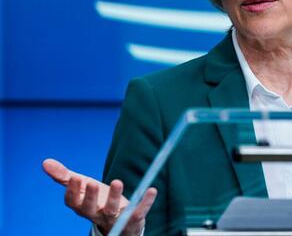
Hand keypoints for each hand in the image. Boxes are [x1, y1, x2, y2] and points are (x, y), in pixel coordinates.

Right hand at [42, 158, 156, 235]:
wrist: (120, 222)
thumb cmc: (98, 200)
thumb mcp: (83, 187)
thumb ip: (65, 177)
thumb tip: (45, 162)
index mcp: (83, 206)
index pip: (73, 202)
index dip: (73, 191)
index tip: (75, 177)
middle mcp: (97, 213)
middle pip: (90, 208)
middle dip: (90, 196)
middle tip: (91, 182)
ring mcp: (115, 217)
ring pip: (113, 210)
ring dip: (114, 197)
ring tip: (117, 181)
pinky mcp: (133, 218)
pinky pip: (139, 212)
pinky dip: (145, 202)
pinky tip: (152, 190)